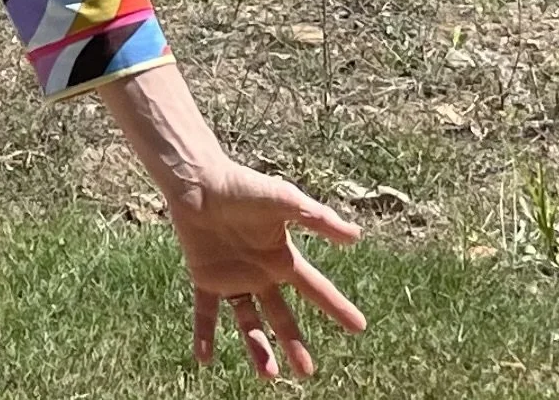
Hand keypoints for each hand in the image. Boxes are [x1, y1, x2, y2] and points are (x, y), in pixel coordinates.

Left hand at [167, 157, 366, 379]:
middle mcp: (260, 272)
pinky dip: (204, 334)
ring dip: (258, 348)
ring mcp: (233, 277)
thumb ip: (318, 219)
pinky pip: (206, 311)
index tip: (359, 327)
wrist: (199, 181)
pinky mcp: (205, 277)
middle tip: (307, 372)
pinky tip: (204, 358)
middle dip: (295, 342)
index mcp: (281, 257)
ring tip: (269, 376)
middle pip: (282, 315)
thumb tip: (356, 235)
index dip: (336, 307)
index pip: (315, 288)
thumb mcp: (284, 201)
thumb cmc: (243, 187)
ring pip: (248, 322)